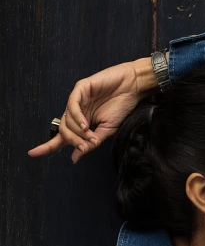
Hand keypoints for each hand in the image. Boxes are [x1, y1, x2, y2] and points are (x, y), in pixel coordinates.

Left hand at [28, 58, 156, 163]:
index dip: (47, 146)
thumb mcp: (106, 131)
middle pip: (63, 131)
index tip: (32, 154)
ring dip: (77, 132)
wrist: (132, 88)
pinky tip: (86, 125)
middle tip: (84, 147)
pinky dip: (77, 117)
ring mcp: (77, 100)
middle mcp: (76, 112)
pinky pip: (72, 105)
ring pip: (67, 120)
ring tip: (90, 135)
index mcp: (82, 124)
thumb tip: (75, 157)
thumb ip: (90, 143)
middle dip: (72, 142)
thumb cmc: (121, 107)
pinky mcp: (81, 89)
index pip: (62, 137)